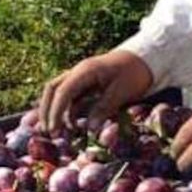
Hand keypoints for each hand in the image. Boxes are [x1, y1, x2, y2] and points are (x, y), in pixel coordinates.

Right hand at [39, 49, 153, 132]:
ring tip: (57, 131)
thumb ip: (104, 108)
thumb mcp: (122, 92)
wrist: (145, 59)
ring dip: (54, 109)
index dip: (56, 111)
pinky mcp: (85, 82)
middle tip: (48, 131)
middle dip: (46, 110)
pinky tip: (70, 124)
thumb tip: (89, 129)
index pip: (63, 91)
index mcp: (86, 71)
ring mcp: (80, 76)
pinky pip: (69, 95)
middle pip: (53, 88)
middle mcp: (78, 72)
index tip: (54, 130)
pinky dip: (66, 109)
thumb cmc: (134, 74)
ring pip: (58, 91)